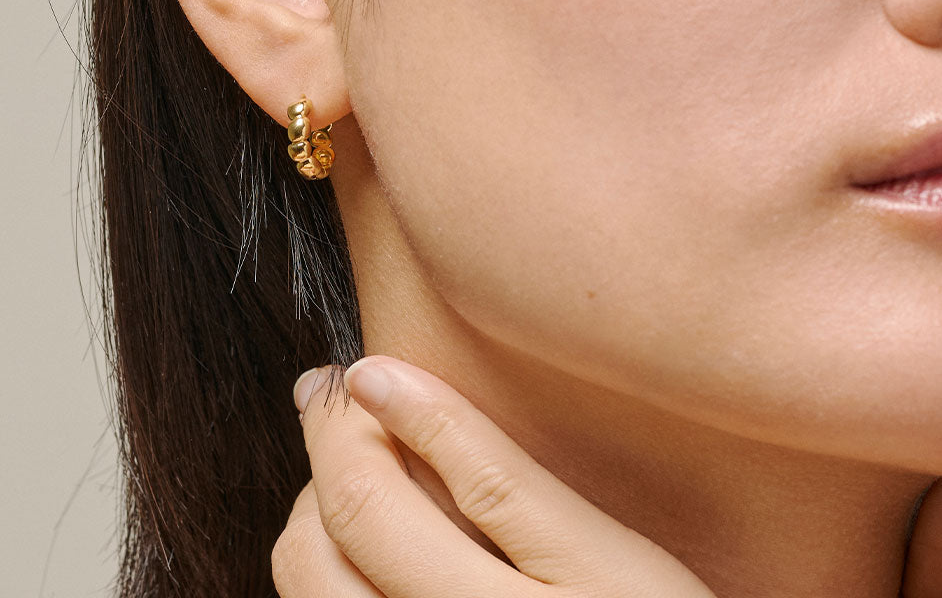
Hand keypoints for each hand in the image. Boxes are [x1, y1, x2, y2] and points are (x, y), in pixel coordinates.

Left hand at [274, 356, 941, 597]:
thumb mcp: (636, 581)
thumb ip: (543, 511)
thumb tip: (447, 409)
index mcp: (606, 597)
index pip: (477, 485)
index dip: (404, 411)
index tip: (367, 366)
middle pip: (370, 521)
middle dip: (330, 439)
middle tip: (327, 391)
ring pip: (327, 587)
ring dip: (306, 507)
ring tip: (325, 455)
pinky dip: (308, 583)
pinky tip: (320, 547)